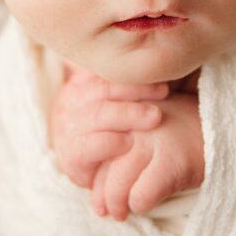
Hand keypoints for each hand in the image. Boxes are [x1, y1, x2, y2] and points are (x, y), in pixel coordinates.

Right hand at [49, 63, 168, 189]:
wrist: (92, 170)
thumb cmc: (113, 129)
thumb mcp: (118, 101)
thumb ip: (133, 84)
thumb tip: (168, 65)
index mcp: (82, 81)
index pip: (107, 69)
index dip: (134, 72)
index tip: (162, 74)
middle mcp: (71, 100)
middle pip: (103, 88)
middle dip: (136, 89)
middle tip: (164, 92)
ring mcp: (68, 127)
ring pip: (99, 114)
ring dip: (129, 114)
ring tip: (155, 117)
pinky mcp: (71, 155)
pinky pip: (90, 145)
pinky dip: (111, 142)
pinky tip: (130, 142)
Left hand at [90, 88, 203, 220]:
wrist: (228, 126)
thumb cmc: (183, 131)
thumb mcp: (147, 126)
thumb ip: (121, 143)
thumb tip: (91, 186)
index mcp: (127, 109)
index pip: (94, 145)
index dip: (92, 173)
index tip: (98, 190)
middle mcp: (136, 121)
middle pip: (101, 166)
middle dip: (101, 194)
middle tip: (106, 209)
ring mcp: (154, 140)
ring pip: (117, 184)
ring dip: (117, 205)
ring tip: (121, 214)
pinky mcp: (172, 161)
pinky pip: (141, 195)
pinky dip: (140, 205)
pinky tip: (146, 203)